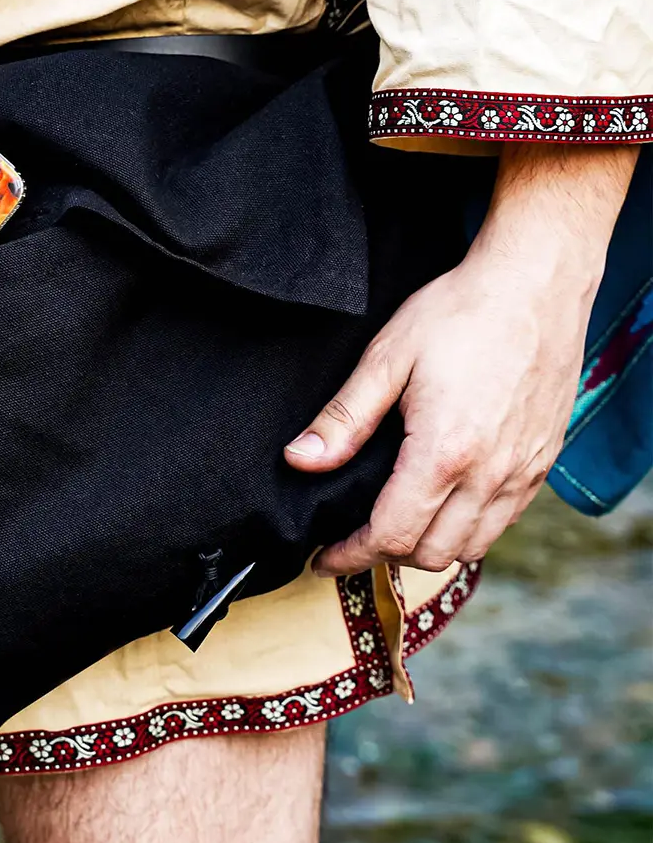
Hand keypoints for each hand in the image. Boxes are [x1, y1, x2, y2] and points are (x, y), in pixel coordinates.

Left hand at [285, 143, 638, 575]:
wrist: (535, 285)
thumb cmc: (459, 313)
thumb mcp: (386, 358)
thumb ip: (343, 418)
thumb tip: (300, 460)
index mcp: (444, 453)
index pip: (392, 535)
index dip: (351, 555)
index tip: (324, 557)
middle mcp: (490, 475)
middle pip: (431, 553)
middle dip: (383, 555)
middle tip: (350, 540)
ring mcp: (522, 473)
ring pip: (471, 547)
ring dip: (427, 548)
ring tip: (392, 527)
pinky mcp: (542, 463)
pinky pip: (503, 522)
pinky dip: (467, 530)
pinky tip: (441, 505)